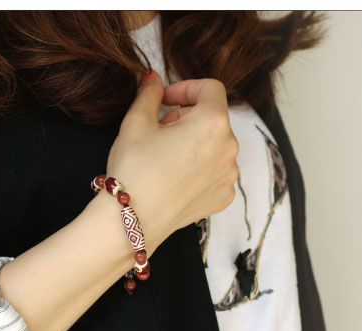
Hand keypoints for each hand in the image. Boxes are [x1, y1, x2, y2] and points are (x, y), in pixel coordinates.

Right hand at [105, 70, 239, 250]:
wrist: (131, 221)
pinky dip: (199, 167)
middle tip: (158, 129)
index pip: (210, 89)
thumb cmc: (133, 171)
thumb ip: (149, 93)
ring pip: (215, 145)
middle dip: (187, 117)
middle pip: (213, 117)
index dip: (185, 87)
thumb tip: (153, 78)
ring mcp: (228, 175)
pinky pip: (215, 171)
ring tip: (165, 155)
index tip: (165, 98)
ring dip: (194, 142)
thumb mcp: (135, 123)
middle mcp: (230, 148)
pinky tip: (174, 176)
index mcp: (212, 122)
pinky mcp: (223, 196)